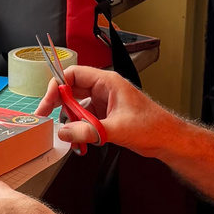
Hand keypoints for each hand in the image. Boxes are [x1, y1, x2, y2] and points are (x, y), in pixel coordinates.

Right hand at [37, 66, 172, 156]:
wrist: (167, 139)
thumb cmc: (152, 126)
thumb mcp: (116, 129)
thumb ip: (88, 131)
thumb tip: (65, 132)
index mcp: (108, 82)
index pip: (74, 74)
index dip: (57, 86)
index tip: (48, 102)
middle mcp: (104, 89)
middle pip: (72, 89)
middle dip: (58, 103)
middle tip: (46, 116)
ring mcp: (104, 102)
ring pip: (76, 105)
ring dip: (69, 118)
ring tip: (66, 132)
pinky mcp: (105, 115)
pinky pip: (84, 117)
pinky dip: (78, 127)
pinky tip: (78, 138)